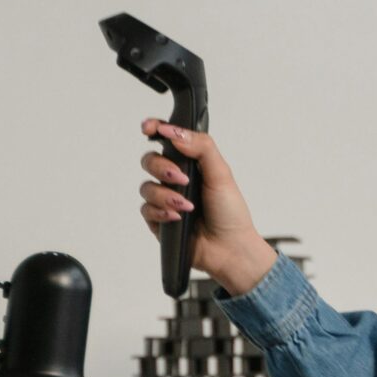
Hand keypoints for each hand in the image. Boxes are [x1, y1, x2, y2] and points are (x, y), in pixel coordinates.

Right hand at [137, 119, 277, 294]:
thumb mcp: (221, 173)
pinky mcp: (158, 220)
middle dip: (161, 167)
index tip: (150, 128)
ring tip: (186, 206)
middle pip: (150, 160)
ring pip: (146, 187)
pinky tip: (177, 217)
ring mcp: (166, 199)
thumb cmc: (230, 212)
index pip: (167, 139)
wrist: (230, 248)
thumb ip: (201, 147)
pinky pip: (145, 209)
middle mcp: (176, 178)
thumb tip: (175, 132)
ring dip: (165, 195)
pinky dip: (160, 212)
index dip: (154, 129)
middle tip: (180, 177)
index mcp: (191, 162)